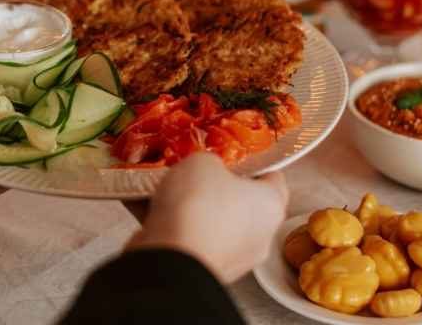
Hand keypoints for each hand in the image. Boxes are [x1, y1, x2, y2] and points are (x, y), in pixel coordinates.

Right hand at [127, 153, 289, 282]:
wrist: (170, 259)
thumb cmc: (198, 206)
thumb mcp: (203, 161)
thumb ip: (210, 161)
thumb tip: (206, 169)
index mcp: (271, 205)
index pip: (272, 176)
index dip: (252, 160)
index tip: (232, 152)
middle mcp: (259, 236)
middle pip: (240, 202)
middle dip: (215, 185)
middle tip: (194, 170)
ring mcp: (232, 258)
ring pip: (212, 222)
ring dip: (191, 207)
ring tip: (164, 186)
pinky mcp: (204, 269)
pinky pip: (190, 239)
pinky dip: (172, 225)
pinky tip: (149, 206)